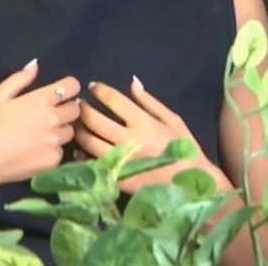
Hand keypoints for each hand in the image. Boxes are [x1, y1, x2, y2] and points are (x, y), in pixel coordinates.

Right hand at [0, 59, 81, 190]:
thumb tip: (36, 65)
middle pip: (76, 109)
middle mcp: (53, 118)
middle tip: (50, 116)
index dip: (69, 88)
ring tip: (43, 135)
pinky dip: (52, 150)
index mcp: (41, 99)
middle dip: (66, 109)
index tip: (61, 94)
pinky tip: (37, 151)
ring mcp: (55, 140)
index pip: (73, 86)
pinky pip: (62, 150)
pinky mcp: (54, 159)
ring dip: (61, 130)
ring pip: (71, 131)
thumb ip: (19, 79)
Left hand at [75, 78, 214, 193]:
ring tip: (77, 125)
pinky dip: (83, 155)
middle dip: (83, 109)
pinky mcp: (116, 178)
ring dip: (79, 131)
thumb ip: (150, 102)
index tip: (93, 87)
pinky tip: (81, 149)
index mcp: (143, 122)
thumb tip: (133, 83)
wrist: (190, 184)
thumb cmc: (184, 148)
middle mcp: (128, 140)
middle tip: (79, 105)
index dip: (100, 90)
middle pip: (95, 121)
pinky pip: (92, 164)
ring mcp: (120, 161)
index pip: (114, 101)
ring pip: (89, 142)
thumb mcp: (173, 120)